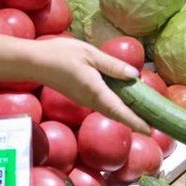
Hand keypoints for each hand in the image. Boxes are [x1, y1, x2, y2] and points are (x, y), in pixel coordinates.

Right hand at [33, 37, 148, 133]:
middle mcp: (90, 99)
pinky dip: (114, 106)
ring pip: (108, 110)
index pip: (119, 110)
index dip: (135, 121)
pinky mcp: (78, 95)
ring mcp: (83, 99)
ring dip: (124, 114)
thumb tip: (134, 75)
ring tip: (141, 113)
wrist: (34, 62)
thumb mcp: (90, 54)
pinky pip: (101, 104)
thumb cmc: (60, 55)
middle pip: (116, 113)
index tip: (149, 130)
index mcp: (96, 90)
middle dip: (133, 120)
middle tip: (151, 125)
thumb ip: (112, 65)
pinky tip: (121, 100)